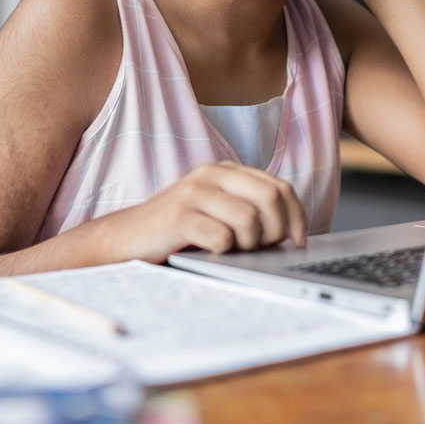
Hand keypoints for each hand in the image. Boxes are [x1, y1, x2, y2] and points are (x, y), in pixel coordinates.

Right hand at [106, 162, 306, 263]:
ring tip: (232, 251)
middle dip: (276, 231)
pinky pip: (222, 237)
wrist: (126, 238)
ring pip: (250, 219)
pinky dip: (224, 252)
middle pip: (271, 199)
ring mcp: (195, 192)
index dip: (297, 216)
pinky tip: (210, 252)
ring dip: (249, 245)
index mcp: (228, 171)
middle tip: (262, 249)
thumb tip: (291, 231)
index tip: (298, 241)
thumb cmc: (179, 230)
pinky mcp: (179, 216)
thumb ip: (251, 210)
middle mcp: (213, 174)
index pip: (280, 187)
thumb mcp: (219, 211)